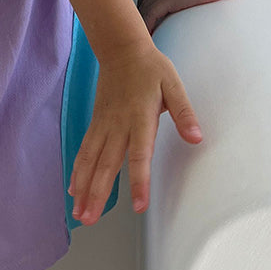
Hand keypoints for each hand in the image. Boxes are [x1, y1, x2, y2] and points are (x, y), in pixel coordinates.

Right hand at [69, 40, 202, 222]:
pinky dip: (77, 171)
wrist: (121, 49)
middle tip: (89, 220)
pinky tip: (74, 190)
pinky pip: (84, 151)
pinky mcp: (96, 123)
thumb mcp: (174, 85)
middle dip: (97, 194)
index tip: (138, 206)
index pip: (140, 155)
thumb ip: (184, 113)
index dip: (139, 181)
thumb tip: (196, 138)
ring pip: (90, 161)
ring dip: (83, 188)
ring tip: (79, 214)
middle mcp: (117, 125)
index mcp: (140, 118)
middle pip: (106, 165)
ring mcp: (103, 125)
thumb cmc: (151, 68)